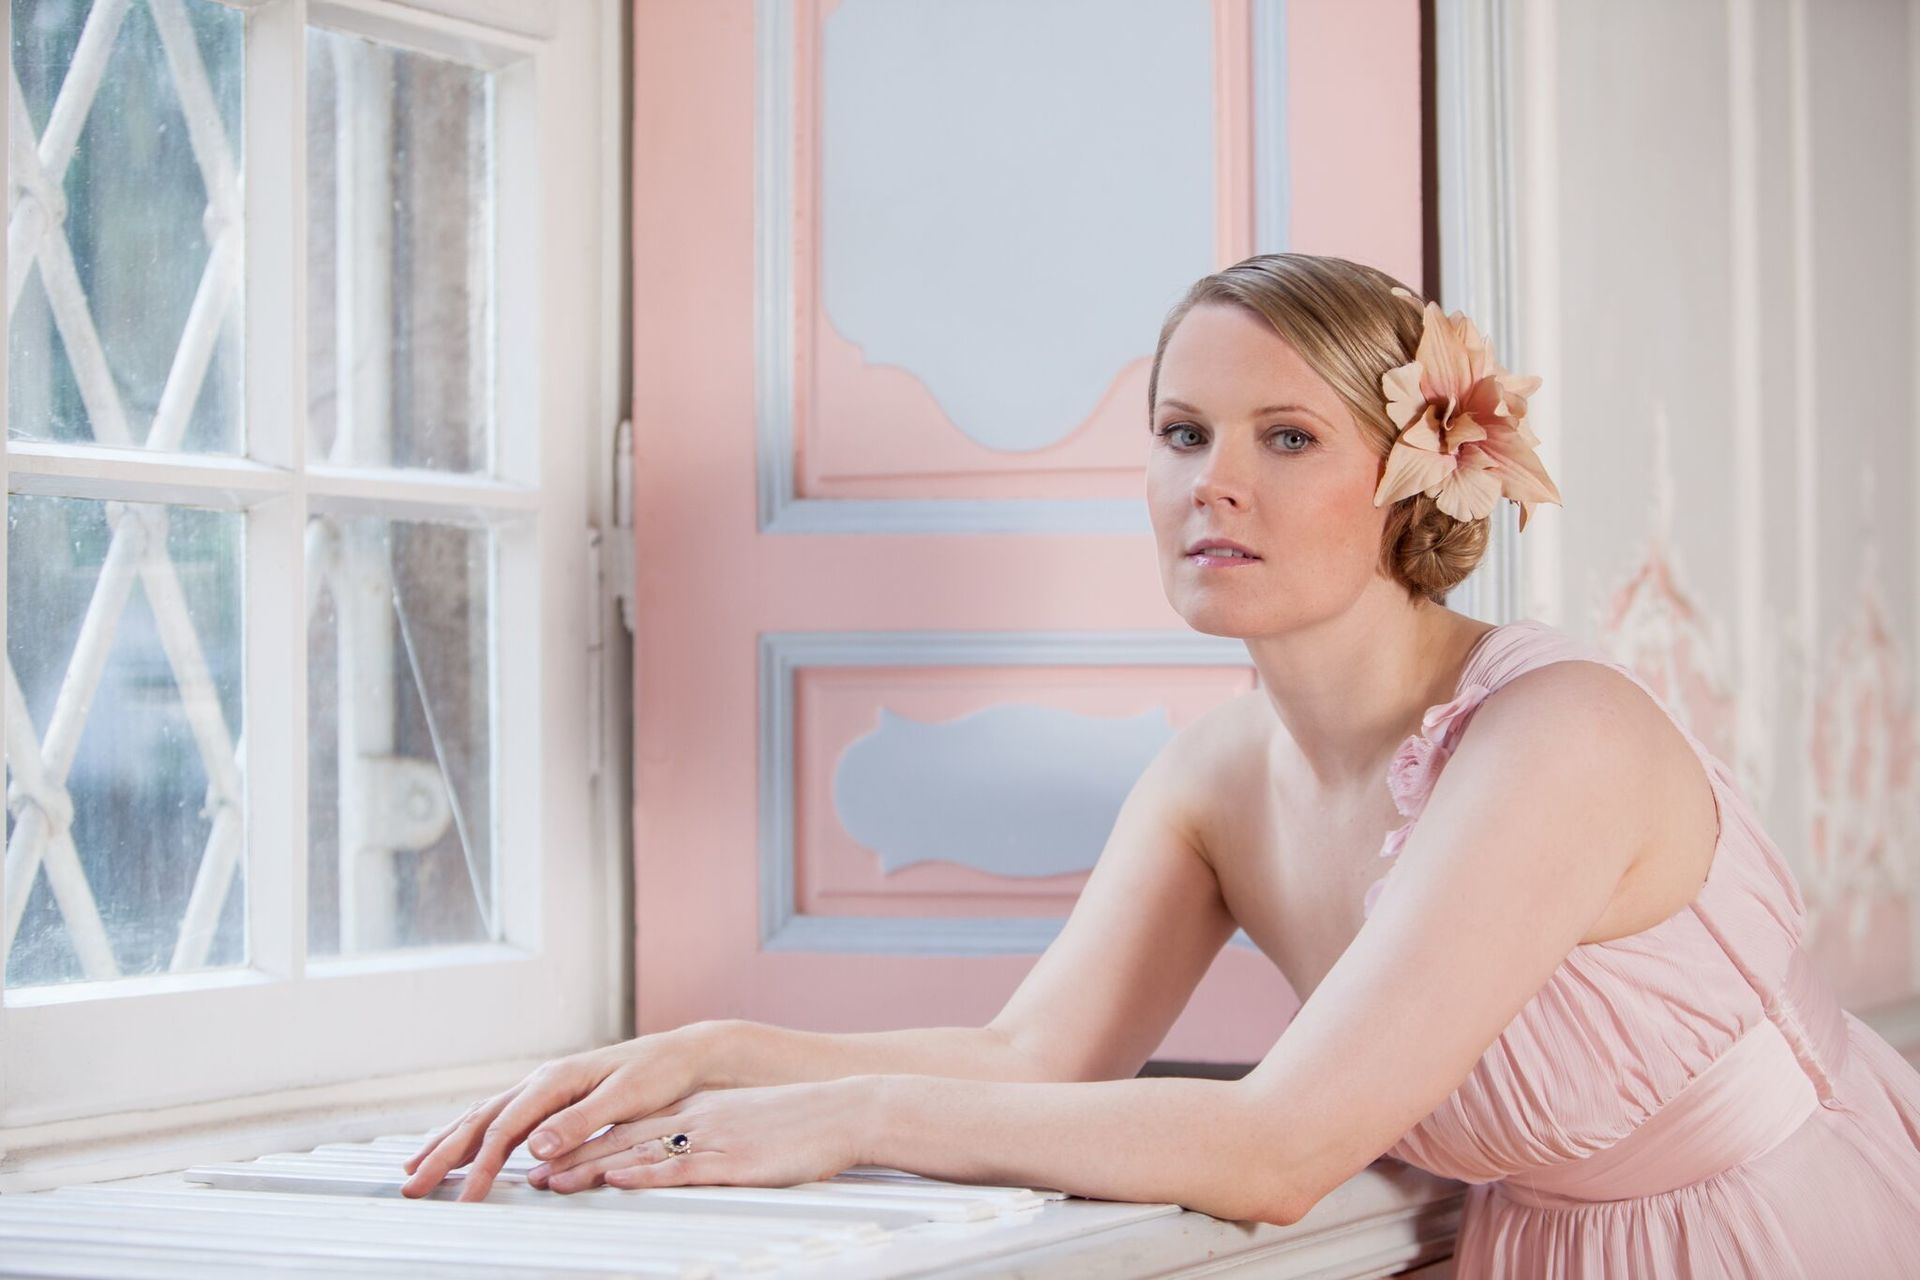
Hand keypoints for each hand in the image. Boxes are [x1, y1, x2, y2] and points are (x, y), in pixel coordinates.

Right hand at [400, 1022, 724, 1201]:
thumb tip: (534, 1146)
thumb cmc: (658, 1075)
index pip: (506, 1128)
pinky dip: (470, 1132)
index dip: (481, 1165)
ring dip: (447, 1143)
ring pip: (483, 1115)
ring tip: (415, 1169)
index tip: (466, 1198)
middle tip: (411, 1187)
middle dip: (442, 1155)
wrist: (682, 1055)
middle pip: (481, 1120)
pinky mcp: (551, 1096)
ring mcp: (544, 1087)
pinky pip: (500, 1115)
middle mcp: (542, 1081)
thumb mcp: (624, 1099)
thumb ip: (579, 1122)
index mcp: (556, 1080)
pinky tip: (456, 1145)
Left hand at [527, 1078, 876, 1193]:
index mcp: (699, 1110)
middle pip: (620, 1138)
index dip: (586, 1139)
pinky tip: (616, 1179)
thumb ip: (715, 1139)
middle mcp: (696, 1119)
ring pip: (638, 1153)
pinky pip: (679, 1168)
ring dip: (591, 1168)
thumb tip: (686, 1159)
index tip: (552, 1154)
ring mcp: (712, 1138)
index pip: (630, 1124)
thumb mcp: (748, 1126)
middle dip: (572, 1156)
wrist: (845, 1111)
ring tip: (553, 1181)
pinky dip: (642, 1174)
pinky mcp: (732, 1161)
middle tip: (531, 1172)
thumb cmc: (804, 1126)